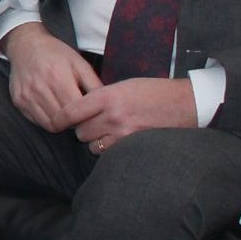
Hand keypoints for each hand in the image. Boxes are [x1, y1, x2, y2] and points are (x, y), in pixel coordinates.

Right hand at [4, 22, 100, 132]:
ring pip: (49, 125)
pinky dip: (47, 120)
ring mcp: (27, 96)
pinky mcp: (18, 101)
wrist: (26, 45)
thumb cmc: (56, 54)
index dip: (86, 118)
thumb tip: (107, 104)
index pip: (75, 112)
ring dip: (61, 124)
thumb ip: (94, 84)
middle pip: (62, 121)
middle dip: (74, 123)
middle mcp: (40, 88)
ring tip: (68, 115)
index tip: (91, 116)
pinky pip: (37, 121)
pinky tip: (53, 111)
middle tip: (81, 117)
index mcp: (59, 78)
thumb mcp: (80, 63)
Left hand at [65, 77, 198, 152]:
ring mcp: (122, 133)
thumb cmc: (152, 91)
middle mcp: (112, 116)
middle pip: (79, 131)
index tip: (56, 121)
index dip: (60, 118)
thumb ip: (99, 97)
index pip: (70, 112)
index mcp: (107, 96)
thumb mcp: (123, 86)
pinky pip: (108, 153)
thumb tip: (77, 110)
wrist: (184, 104)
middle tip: (92, 124)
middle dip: (82, 129)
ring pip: (92, 145)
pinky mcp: (132, 146)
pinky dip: (108, 149)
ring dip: (95, 140)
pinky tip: (117, 140)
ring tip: (107, 131)